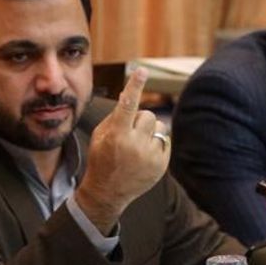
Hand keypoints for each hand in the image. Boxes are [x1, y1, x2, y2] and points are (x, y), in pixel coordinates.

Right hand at [73, 68, 169, 233]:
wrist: (108, 193)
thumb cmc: (101, 159)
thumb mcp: (100, 136)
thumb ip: (114, 115)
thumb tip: (128, 93)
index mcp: (117, 136)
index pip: (128, 105)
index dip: (135, 86)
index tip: (142, 70)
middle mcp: (135, 145)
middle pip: (148, 115)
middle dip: (140, 120)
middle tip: (129, 134)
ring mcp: (150, 156)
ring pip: (160, 127)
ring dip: (150, 131)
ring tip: (137, 146)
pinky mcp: (162, 165)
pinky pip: (166, 141)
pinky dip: (156, 144)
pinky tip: (144, 156)